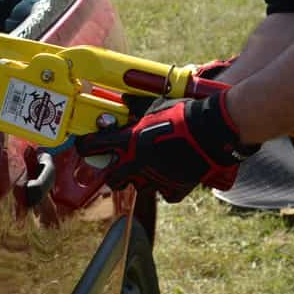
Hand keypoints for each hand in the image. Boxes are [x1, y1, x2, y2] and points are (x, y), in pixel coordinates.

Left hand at [76, 90, 257, 201]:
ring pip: (138, 189)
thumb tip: (124, 99)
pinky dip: (166, 188)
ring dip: (140, 181)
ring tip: (147, 172)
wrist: (209, 131)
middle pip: (112, 179)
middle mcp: (137, 163)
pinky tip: (170, 178)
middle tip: (117, 169)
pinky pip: (165, 194)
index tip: (84, 146)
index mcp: (129, 141)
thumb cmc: (180, 114)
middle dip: (112, 176)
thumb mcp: (154, 104)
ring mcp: (155, 178)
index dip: (85, 146)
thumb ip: (136, 105)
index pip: (94, 145)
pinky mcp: (174, 187)